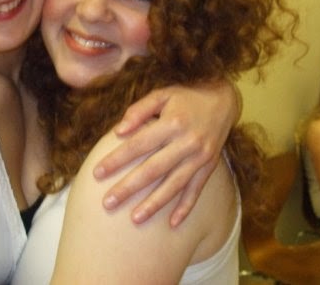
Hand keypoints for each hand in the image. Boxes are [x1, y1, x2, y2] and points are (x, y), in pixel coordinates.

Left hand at [94, 80, 238, 226]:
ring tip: (135, 219)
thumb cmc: (185, 97)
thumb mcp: (161, 95)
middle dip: (129, 188)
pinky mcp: (209, 166)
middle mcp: (187, 142)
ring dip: (154, 204)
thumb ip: (139, 110)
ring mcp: (200, 157)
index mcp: (172, 123)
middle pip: (153, 169)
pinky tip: (172, 224)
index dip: (117, 160)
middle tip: (108, 203)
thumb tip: (118, 131)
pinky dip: (185, 207)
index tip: (97, 174)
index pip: (138, 145)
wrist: (223, 100)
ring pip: (174, 185)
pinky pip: (196, 190)